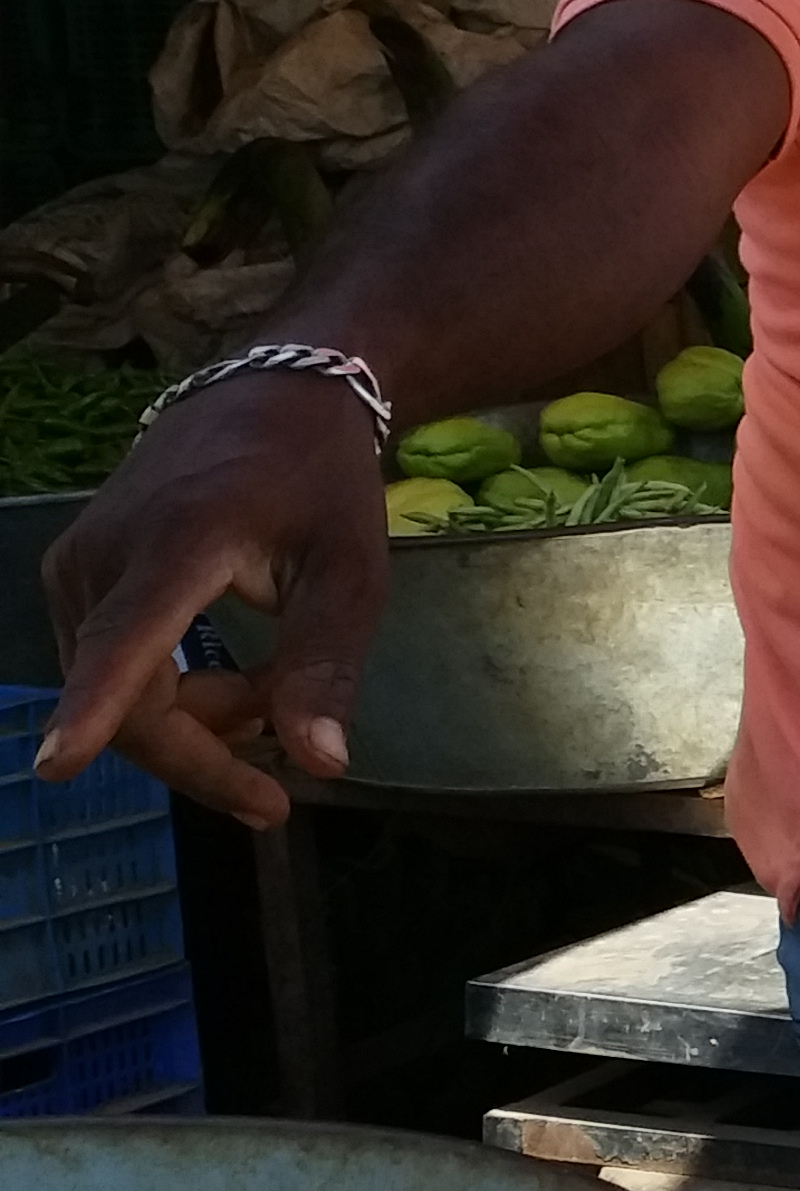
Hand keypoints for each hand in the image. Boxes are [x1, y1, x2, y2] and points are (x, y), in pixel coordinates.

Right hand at [34, 376, 394, 826]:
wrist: (272, 397)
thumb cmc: (321, 483)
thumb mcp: (351, 571)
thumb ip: (327, 665)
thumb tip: (321, 763)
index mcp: (178, 544)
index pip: (126, 641)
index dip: (91, 710)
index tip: (56, 764)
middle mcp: (105, 556)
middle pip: (127, 701)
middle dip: (201, 758)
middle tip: (275, 793)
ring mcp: (77, 566)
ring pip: (117, 693)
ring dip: (196, 722)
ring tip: (273, 693)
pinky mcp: (73, 575)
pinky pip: (110, 665)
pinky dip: (172, 692)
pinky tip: (232, 676)